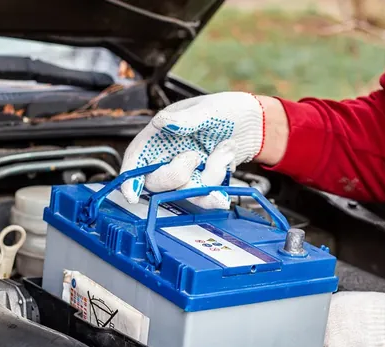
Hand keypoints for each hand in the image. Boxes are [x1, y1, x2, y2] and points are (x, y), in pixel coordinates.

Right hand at [120, 92, 264, 209]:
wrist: (254, 125)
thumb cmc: (228, 110)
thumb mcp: (208, 109)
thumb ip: (185, 118)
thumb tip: (161, 121)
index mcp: (161, 134)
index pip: (137, 157)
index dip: (130, 176)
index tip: (131, 192)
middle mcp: (169, 156)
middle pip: (155, 181)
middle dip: (175, 174)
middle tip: (194, 156)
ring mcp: (186, 172)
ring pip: (183, 191)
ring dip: (209, 175)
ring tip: (225, 150)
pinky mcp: (202, 184)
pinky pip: (201, 198)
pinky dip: (213, 197)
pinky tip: (223, 195)